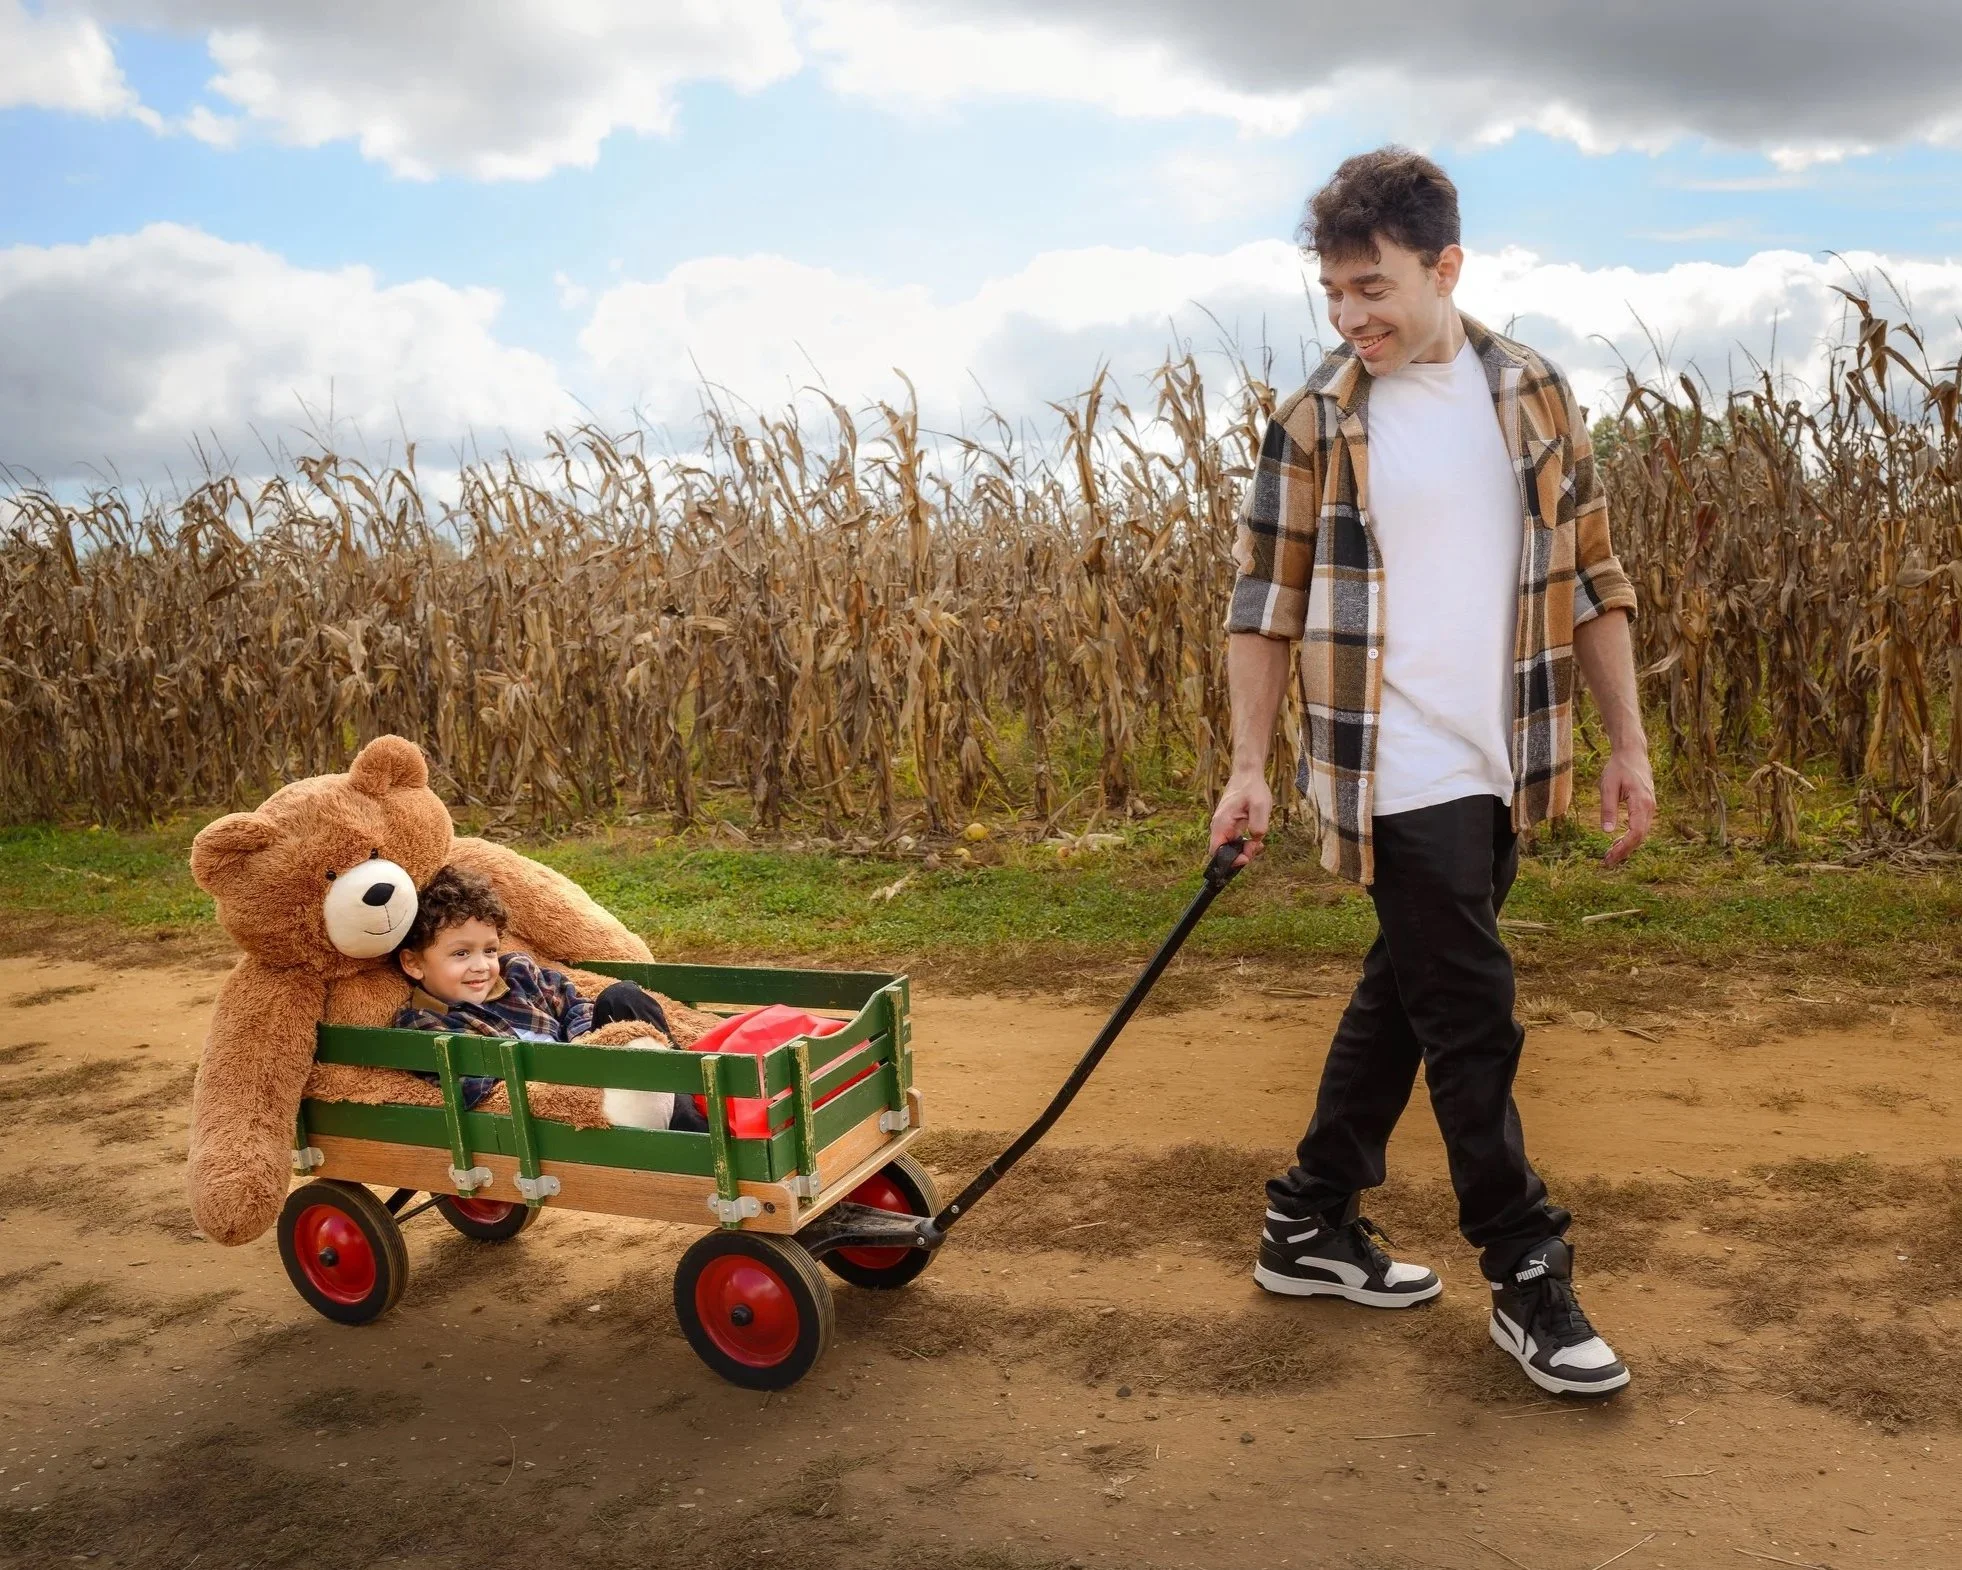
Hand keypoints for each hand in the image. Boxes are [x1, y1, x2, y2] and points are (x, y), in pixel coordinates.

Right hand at [1210, 770, 1272, 868]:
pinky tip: (1256, 839)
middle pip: (1223, 852)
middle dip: (1240, 856)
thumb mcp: (1261, 806)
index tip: (1247, 857)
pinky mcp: (1229, 824)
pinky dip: (1244, 843)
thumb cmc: (1252, 788)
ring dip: (1243, 850)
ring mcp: (1223, 826)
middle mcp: (1218, 826)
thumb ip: (1258, 827)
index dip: (1229, 861)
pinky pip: (1233, 840)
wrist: (1247, 774)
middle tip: (1257, 847)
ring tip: (1258, 844)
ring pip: (1229, 847)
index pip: (1216, 852)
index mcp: (1221, 823)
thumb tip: (1255, 842)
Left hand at [1598, 747, 1655, 867]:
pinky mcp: (1647, 807)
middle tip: (1606, 862)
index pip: (1636, 833)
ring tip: (1609, 855)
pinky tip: (1617, 843)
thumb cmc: (1619, 767)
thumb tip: (1608, 832)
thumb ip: (1608, 808)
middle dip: (1624, 851)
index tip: (1609, 857)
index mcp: (1641, 803)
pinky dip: (1630, 837)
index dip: (1624, 848)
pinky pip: (1640, 827)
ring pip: (1641, 834)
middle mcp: (1650, 807)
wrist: (1633, 753)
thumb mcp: (1608, 786)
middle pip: (1640, 837)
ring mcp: (1650, 808)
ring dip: (1627, 846)